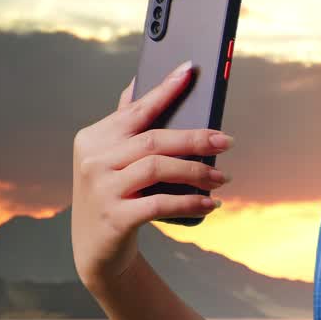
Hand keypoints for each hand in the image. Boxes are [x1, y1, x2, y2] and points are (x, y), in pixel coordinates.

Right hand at [71, 61, 233, 294]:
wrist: (96, 249)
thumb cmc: (115, 195)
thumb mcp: (113, 159)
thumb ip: (126, 126)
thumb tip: (139, 83)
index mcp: (94, 138)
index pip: (136, 109)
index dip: (165, 90)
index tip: (191, 70)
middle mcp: (93, 160)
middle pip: (153, 140)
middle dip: (196, 139)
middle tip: (227, 141)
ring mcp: (101, 189)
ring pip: (157, 168)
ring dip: (198, 172)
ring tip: (223, 178)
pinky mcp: (114, 217)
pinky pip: (160, 204)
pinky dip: (190, 202)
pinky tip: (211, 204)